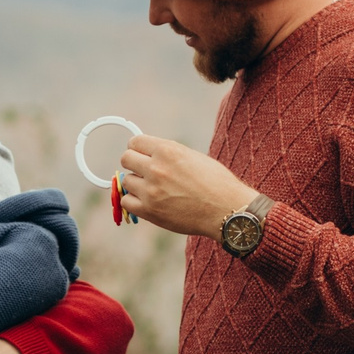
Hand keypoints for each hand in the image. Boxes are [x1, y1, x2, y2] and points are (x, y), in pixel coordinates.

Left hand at [116, 135, 256, 238]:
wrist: (227, 210)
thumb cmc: (216, 183)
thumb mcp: (193, 157)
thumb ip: (168, 154)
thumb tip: (149, 153)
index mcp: (168, 150)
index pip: (135, 142)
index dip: (138, 148)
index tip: (142, 155)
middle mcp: (156, 168)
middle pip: (126, 159)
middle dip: (134, 164)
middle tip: (145, 172)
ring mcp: (151, 191)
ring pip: (126, 181)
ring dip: (137, 184)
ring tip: (154, 190)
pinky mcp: (149, 211)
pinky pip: (127, 201)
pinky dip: (134, 201)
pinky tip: (148, 202)